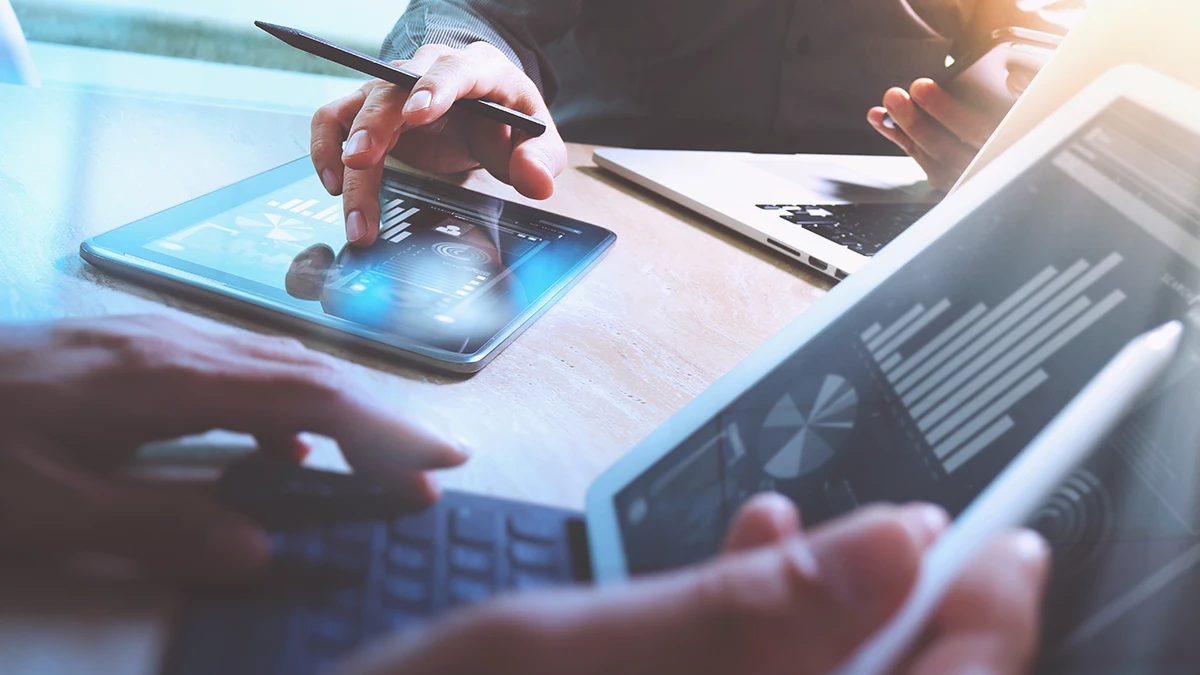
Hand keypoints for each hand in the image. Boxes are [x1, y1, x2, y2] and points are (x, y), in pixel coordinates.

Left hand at [0, 315, 466, 583]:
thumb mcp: (47, 509)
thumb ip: (158, 526)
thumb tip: (260, 546)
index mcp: (163, 379)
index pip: (305, 394)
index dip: (378, 429)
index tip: (435, 464)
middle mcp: (169, 345)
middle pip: (304, 369)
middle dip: (376, 419)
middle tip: (428, 467)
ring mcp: (148, 339)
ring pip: (271, 362)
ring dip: (335, 408)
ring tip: (370, 459)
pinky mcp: (127, 348)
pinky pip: (232, 367)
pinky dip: (279, 402)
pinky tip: (276, 436)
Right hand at [311, 42, 567, 245]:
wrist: (486, 113)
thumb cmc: (509, 123)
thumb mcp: (538, 141)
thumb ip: (540, 160)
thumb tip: (536, 182)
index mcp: (478, 70)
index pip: (454, 71)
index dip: (435, 89)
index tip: (418, 115)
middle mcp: (428, 71)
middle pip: (393, 88)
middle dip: (375, 124)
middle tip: (361, 163)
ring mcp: (394, 89)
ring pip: (358, 107)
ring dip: (344, 150)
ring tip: (343, 198)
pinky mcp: (371, 110)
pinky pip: (334, 118)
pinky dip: (326, 146)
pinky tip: (333, 184)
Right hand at [337, 495, 1048, 674]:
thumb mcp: (566, 650)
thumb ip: (736, 611)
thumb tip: (895, 543)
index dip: (981, 629)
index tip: (1005, 544)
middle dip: (911, 611)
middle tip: (936, 525)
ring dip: (836, 609)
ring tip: (824, 523)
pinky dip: (764, 626)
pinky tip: (747, 549)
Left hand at [868, 72, 1032, 190]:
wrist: (1039, 183)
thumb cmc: (1036, 128)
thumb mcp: (1046, 109)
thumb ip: (1033, 93)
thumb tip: (1016, 78)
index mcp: (1011, 147)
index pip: (974, 131)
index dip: (944, 110)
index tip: (920, 87)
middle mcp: (989, 171)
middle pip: (945, 149)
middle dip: (914, 122)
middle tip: (893, 97)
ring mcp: (972, 184)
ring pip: (932, 162)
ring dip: (903, 134)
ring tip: (882, 111)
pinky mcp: (959, 187)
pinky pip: (928, 167)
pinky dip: (907, 145)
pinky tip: (889, 127)